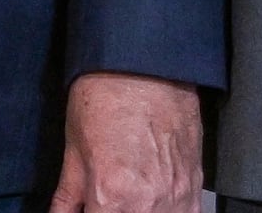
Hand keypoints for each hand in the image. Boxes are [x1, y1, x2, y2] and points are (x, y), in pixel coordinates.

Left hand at [48, 72, 198, 212]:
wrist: (145, 63)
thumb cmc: (106, 97)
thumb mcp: (72, 154)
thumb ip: (66, 201)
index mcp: (112, 198)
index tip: (89, 207)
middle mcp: (150, 202)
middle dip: (112, 212)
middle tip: (104, 202)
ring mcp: (178, 194)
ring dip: (142, 212)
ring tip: (127, 199)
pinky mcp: (196, 182)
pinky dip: (168, 211)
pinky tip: (153, 201)